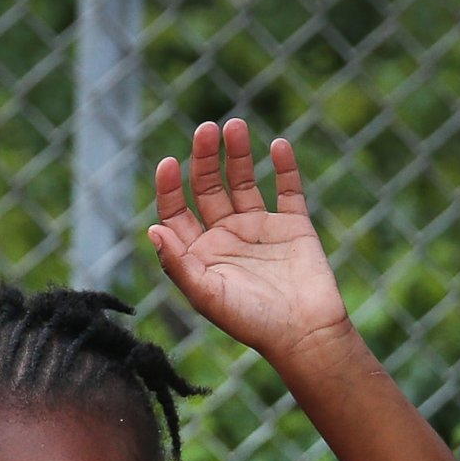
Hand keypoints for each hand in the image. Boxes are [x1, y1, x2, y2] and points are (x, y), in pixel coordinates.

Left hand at [146, 120, 351, 361]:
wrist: (306, 335)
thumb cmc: (252, 322)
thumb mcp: (207, 295)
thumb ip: (178, 263)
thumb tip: (153, 228)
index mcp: (200, 252)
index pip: (176, 211)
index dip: (169, 187)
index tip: (169, 163)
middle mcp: (226, 236)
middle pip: (208, 187)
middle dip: (205, 158)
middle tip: (207, 130)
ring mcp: (260, 229)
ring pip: (244, 181)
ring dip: (238, 153)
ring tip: (234, 125)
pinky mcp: (294, 226)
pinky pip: (288, 190)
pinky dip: (284, 167)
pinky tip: (278, 146)